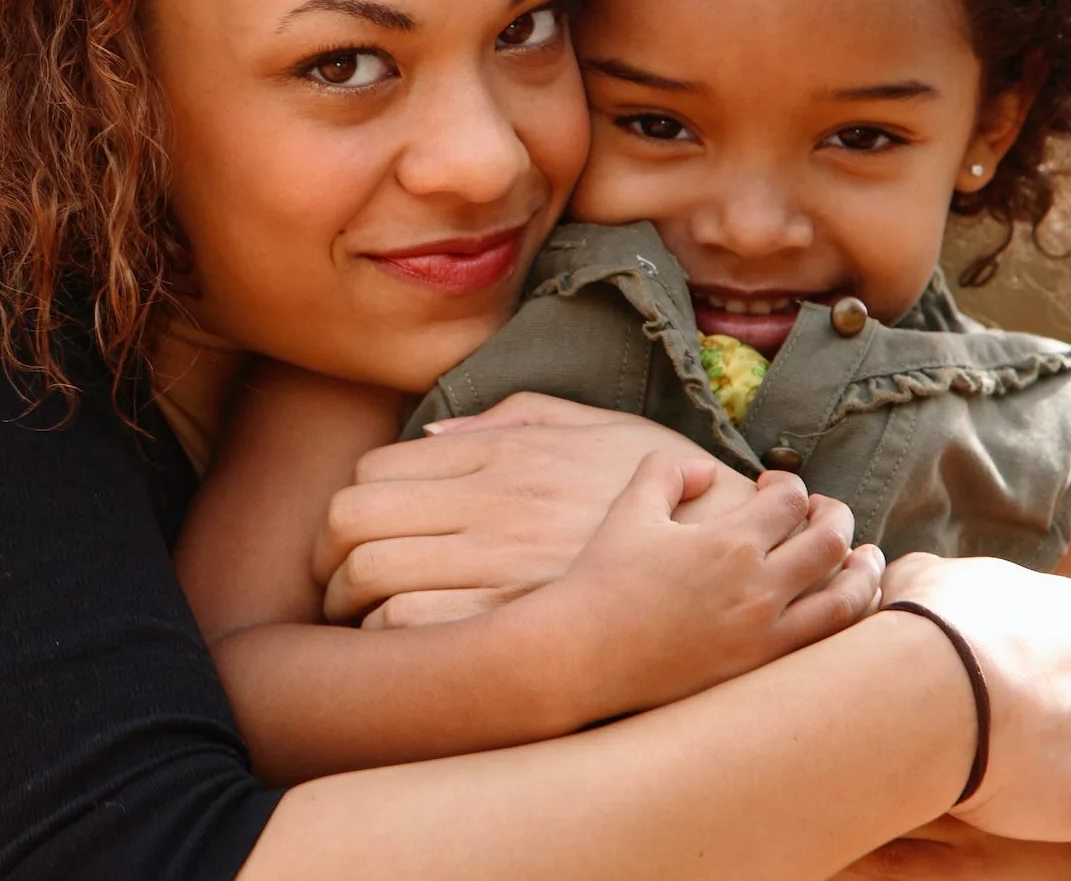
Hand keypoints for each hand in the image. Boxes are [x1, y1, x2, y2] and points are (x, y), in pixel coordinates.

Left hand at [313, 392, 831, 628]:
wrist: (744, 558)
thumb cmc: (673, 494)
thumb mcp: (600, 429)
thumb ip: (509, 423)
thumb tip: (428, 436)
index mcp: (506, 457)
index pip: (373, 470)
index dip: (347, 507)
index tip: (350, 535)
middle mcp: (494, 507)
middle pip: (350, 521)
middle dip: (325, 558)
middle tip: (333, 582)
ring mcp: (502, 567)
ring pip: (368, 577)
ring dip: (347, 603)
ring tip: (359, 618)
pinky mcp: (518, 627)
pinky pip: (411, 629)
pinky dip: (390, 638)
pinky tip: (407, 647)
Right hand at [501, 452, 883, 720]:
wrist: (584, 655)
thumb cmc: (603, 580)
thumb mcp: (630, 510)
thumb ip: (667, 473)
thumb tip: (708, 469)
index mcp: (728, 541)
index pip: (790, 501)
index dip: (790, 486)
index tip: (774, 488)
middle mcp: (758, 586)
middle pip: (830, 541)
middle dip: (835, 519)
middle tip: (825, 514)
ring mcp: (766, 633)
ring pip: (846, 597)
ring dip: (863, 571)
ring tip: (865, 558)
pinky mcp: (762, 669)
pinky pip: (829, 643)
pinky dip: (850, 619)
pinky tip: (846, 607)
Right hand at [880, 554, 1070, 880]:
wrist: (931, 683)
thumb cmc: (922, 624)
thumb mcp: (920, 577)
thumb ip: (937, 581)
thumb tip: (920, 586)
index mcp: (1070, 610)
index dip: (1032, 649)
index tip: (994, 661)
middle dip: (1051, 712)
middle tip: (990, 722)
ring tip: (1013, 783)